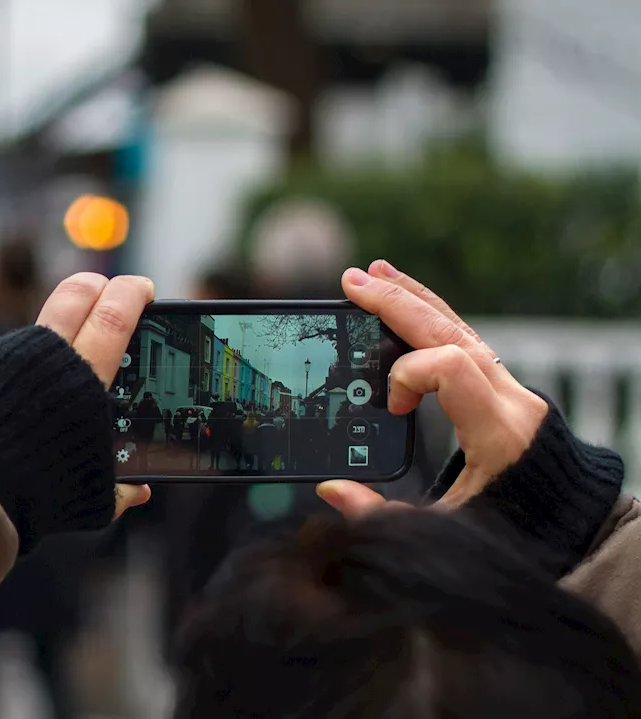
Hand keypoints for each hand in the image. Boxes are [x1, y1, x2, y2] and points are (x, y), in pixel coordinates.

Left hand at [36, 273, 154, 518]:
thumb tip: (139, 492)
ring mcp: (10, 357)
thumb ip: (116, 491)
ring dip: (67, 313)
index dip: (131, 295)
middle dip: (103, 286)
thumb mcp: (82, 495)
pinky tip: (35, 370)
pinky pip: (14, 349)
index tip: (143, 288)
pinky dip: (31, 351)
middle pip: (79, 296)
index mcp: (83, 383)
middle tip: (116, 288)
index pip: (115, 317)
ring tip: (81, 321)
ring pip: (44, 318)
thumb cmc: (23, 490)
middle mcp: (46, 359)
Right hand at [317, 260, 548, 517]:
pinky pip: (467, 341)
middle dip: (398, 306)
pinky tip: (404, 302)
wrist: (565, 524)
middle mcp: (512, 402)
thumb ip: (383, 513)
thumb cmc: (507, 529)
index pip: (452, 367)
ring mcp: (512, 390)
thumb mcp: (444, 530)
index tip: (390, 407)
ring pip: (462, 328)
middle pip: (452, 333)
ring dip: (414, 301)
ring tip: (374, 275)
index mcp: (500, 433)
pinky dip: (432, 319)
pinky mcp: (504, 389)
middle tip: (352, 283)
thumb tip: (331, 490)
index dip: (407, 375)